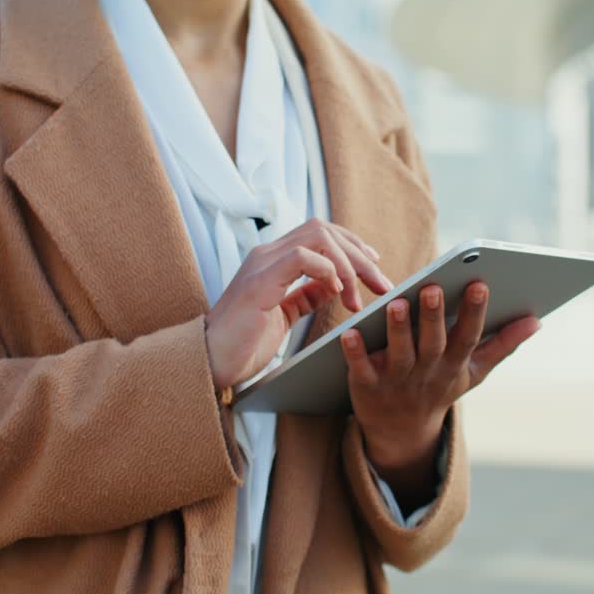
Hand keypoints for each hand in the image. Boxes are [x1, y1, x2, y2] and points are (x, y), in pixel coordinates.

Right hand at [205, 218, 392, 389]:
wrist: (211, 362)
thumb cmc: (244, 342)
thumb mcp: (285, 314)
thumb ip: (307, 294)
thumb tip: (335, 284)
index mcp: (273, 259)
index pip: (321, 233)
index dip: (352, 245)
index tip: (375, 268)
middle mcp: (267, 253)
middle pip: (325, 230)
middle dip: (360, 255)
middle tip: (382, 285)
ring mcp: (261, 264)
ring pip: (318, 237)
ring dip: (348, 264)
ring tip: (358, 296)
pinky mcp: (259, 282)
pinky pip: (301, 257)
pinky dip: (326, 270)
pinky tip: (336, 292)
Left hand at [339, 281, 540, 507]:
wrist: (401, 433)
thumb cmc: (439, 388)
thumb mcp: (474, 372)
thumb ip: (503, 345)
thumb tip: (537, 320)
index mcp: (454, 366)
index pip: (467, 338)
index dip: (474, 313)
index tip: (480, 284)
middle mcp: (427, 374)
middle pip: (432, 343)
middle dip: (434, 316)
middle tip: (434, 287)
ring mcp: (396, 382)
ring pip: (398, 355)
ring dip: (397, 330)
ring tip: (397, 303)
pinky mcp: (366, 387)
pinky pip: (360, 368)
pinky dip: (356, 352)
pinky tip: (349, 333)